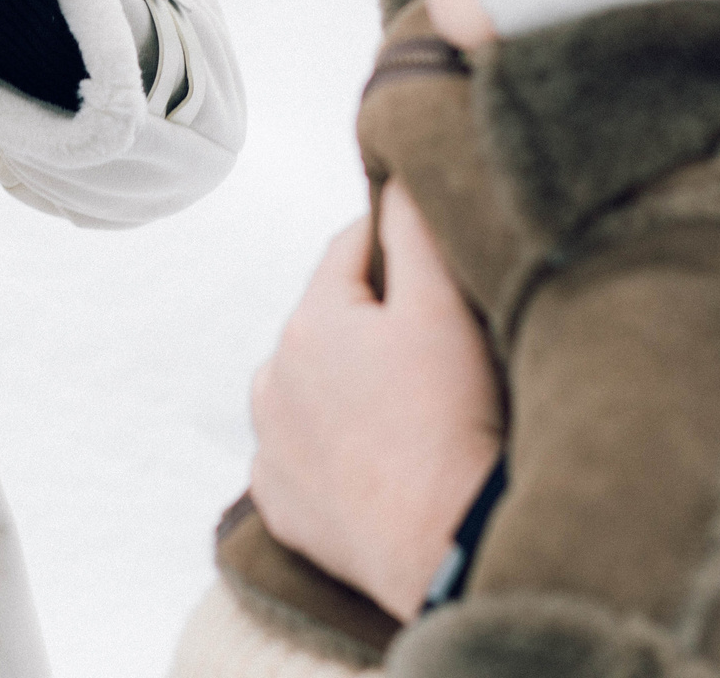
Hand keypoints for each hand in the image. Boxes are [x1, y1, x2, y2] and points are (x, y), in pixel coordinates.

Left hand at [248, 186, 503, 621]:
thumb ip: (414, 231)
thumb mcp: (442, 309)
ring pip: (309, 388)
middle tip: (433, 350)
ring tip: (406, 410)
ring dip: (346, 386)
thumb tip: (394, 176)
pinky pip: (302, 455)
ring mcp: (270, 445)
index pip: (349, 250)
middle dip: (371, 323)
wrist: (443, 543)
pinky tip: (379, 460)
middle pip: (327, 322)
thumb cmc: (449, 422)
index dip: (395, 245)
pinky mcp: (280, 503)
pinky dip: (333, 450)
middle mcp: (271, 378)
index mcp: (308, 321)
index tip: (431, 256)